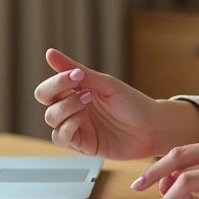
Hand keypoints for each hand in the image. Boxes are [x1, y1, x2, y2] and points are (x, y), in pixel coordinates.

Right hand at [34, 49, 156, 159]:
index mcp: (77, 91)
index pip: (50, 87)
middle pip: (45, 101)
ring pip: (51, 119)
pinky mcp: (82, 144)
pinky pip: (61, 138)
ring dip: (66, 109)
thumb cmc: (133, 104)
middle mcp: (73, 109)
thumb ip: (76, 71)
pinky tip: (81, 120)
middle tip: (85, 91)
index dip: (56, 81)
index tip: (75, 76)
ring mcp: (77, 127)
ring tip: (88, 102)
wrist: (153, 127)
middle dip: (57, 93)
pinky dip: (67, 128)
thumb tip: (50, 54)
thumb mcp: (106, 84)